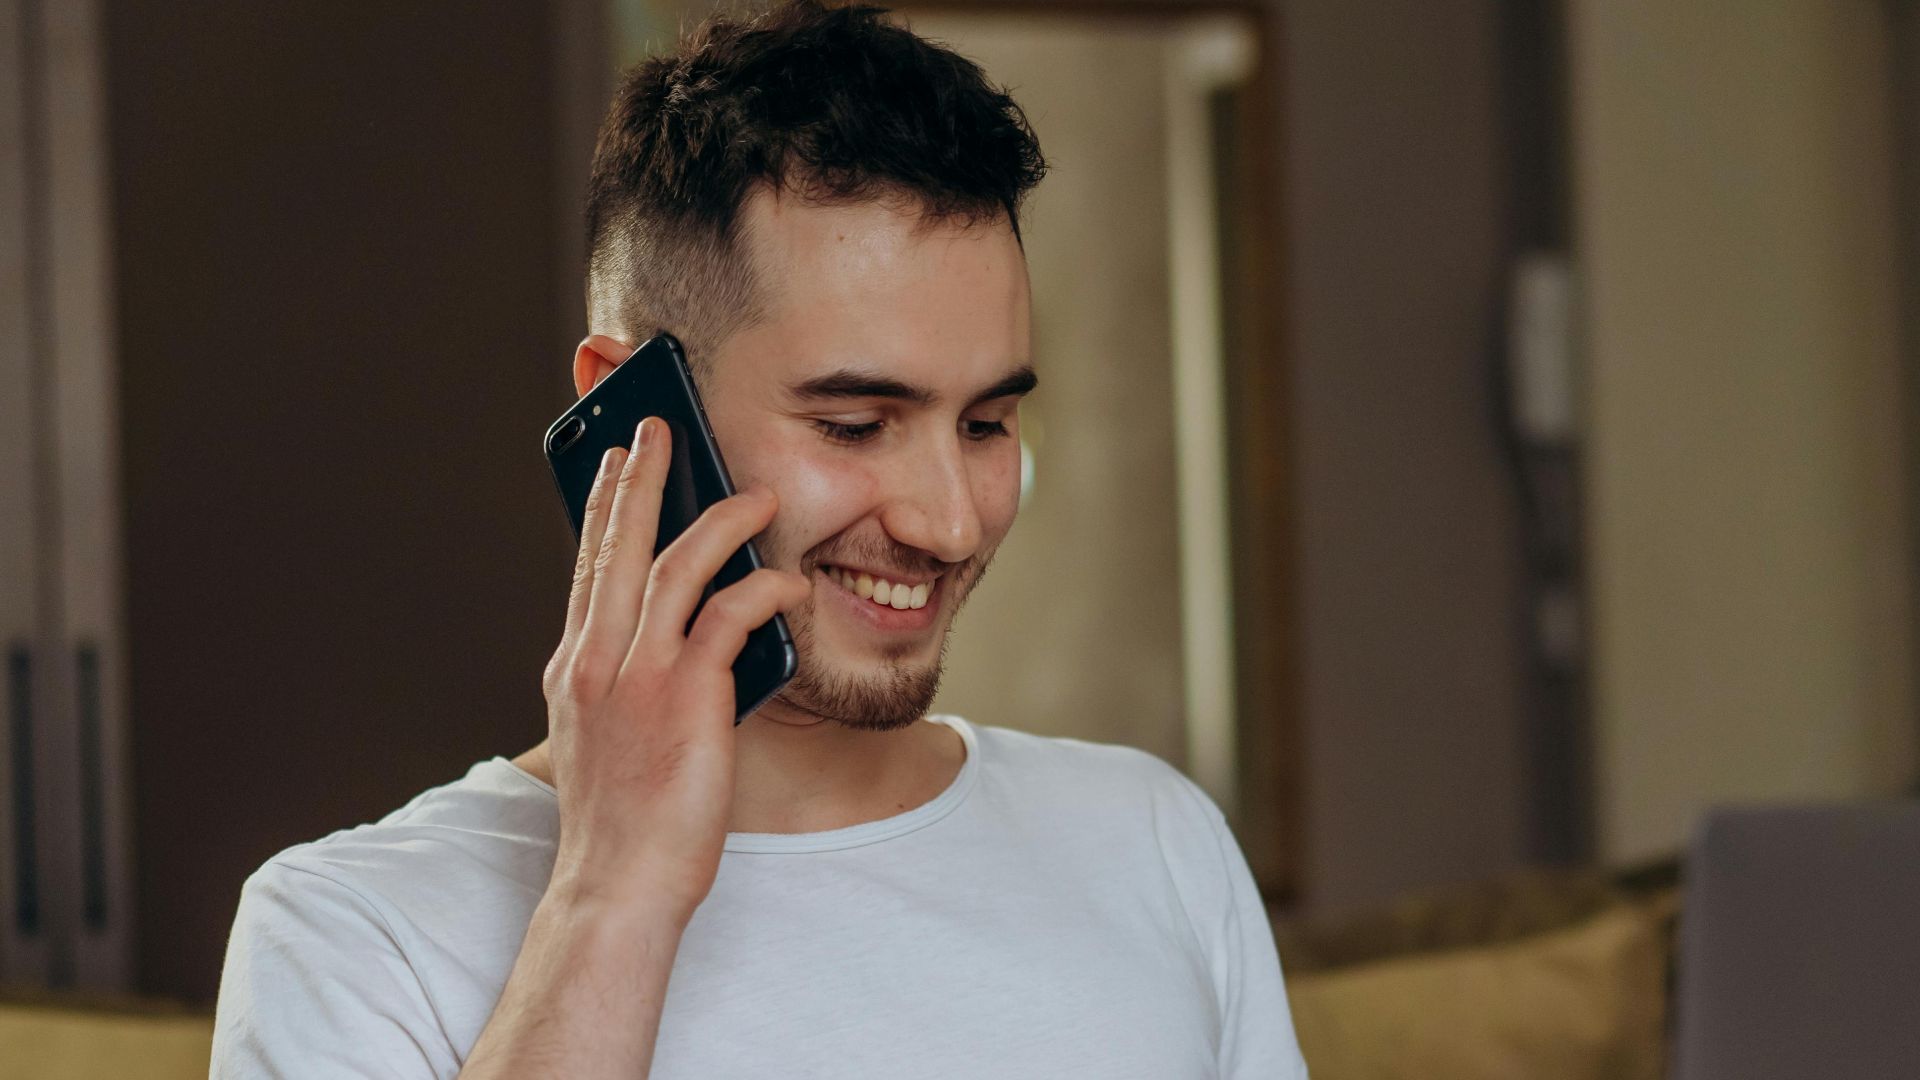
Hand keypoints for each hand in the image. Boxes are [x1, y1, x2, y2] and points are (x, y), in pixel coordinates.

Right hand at [540, 417, 809, 922]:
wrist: (618, 884)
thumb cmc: (623, 822)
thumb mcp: (607, 739)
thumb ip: (629, 682)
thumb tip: (674, 640)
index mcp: (573, 669)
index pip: (587, 568)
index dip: (603, 509)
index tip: (615, 464)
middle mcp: (594, 661)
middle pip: (618, 545)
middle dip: (640, 477)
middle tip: (657, 427)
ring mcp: (637, 676)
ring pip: (675, 566)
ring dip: (718, 519)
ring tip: (753, 492)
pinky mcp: (686, 696)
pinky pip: (730, 617)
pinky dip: (763, 589)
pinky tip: (790, 582)